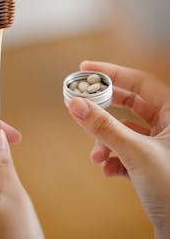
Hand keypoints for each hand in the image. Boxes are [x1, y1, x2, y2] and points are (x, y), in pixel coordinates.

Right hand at [68, 61, 169, 238]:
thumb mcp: (136, 153)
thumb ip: (105, 127)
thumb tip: (76, 104)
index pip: (139, 82)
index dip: (111, 72)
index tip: (86, 68)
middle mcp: (168, 126)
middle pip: (130, 104)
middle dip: (104, 108)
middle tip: (82, 104)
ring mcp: (160, 144)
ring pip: (125, 130)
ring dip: (106, 140)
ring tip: (97, 154)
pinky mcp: (152, 162)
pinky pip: (126, 150)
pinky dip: (113, 157)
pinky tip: (109, 170)